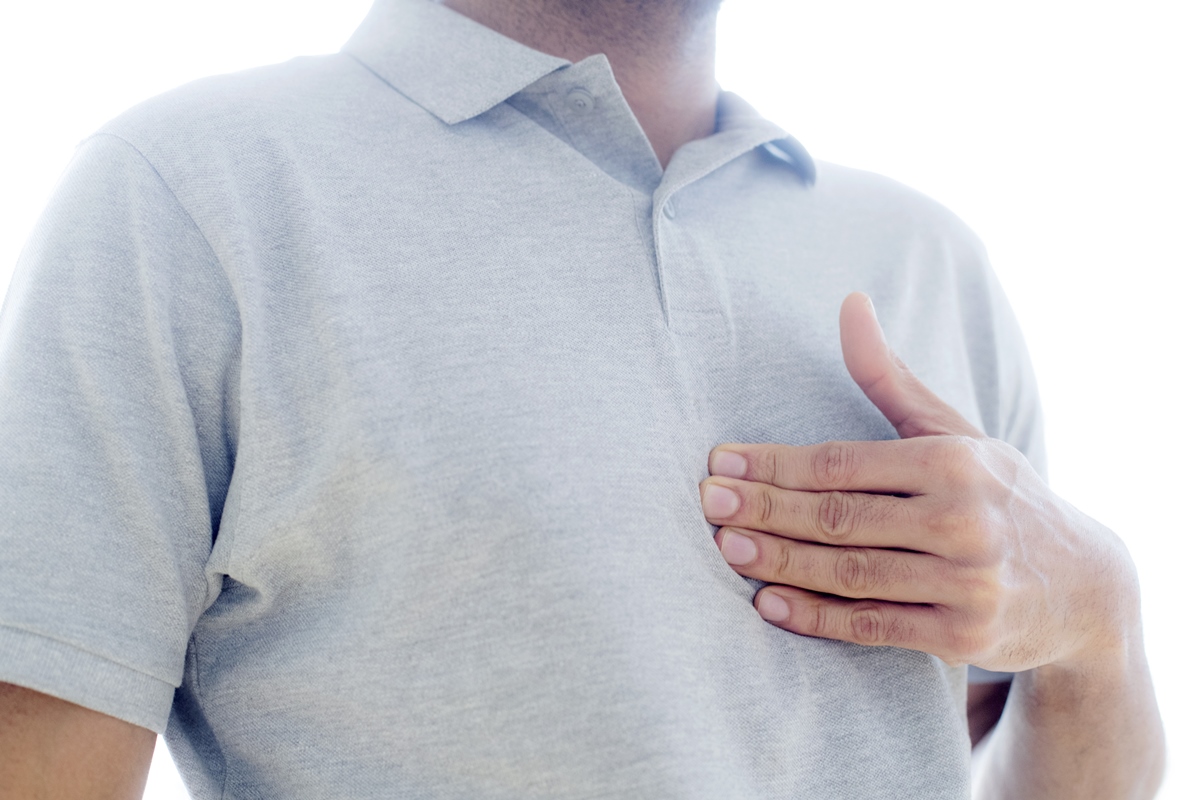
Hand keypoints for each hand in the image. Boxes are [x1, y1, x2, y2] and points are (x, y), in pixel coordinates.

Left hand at [699, 293, 1139, 671]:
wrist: (1084, 585)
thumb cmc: (998, 494)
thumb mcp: (954, 432)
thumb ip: (889, 379)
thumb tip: (849, 302)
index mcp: (953, 462)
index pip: (842, 462)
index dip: (775, 463)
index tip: (720, 462)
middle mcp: (963, 520)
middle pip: (840, 516)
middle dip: (766, 509)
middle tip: (707, 504)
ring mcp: (966, 582)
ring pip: (851, 572)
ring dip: (782, 561)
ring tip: (727, 547)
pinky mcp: (963, 637)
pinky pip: (874, 627)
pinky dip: (818, 618)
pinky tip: (769, 603)